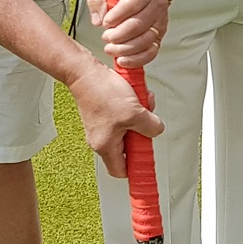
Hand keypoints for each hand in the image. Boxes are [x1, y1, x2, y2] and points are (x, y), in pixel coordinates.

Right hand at [68, 59, 162, 178]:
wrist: (86, 72)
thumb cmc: (101, 92)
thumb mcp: (135, 113)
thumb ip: (151, 127)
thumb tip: (157, 131)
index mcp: (105, 146)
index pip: (121, 170)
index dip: (136, 168)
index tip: (147, 166)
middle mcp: (101, 139)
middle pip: (130, 147)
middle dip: (143, 132)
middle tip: (146, 122)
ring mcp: (103, 126)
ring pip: (130, 128)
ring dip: (140, 116)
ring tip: (141, 104)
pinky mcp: (106, 113)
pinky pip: (126, 116)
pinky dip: (134, 107)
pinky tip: (136, 97)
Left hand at [88, 0, 168, 68]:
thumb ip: (98, 0)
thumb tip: (97, 20)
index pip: (132, 4)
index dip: (117, 16)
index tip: (106, 22)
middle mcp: (156, 5)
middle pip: (138, 25)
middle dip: (118, 35)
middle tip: (106, 37)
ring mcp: (159, 21)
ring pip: (146, 40)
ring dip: (125, 49)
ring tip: (112, 48)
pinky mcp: (159, 35)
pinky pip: (152, 51)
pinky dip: (137, 59)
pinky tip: (124, 60)